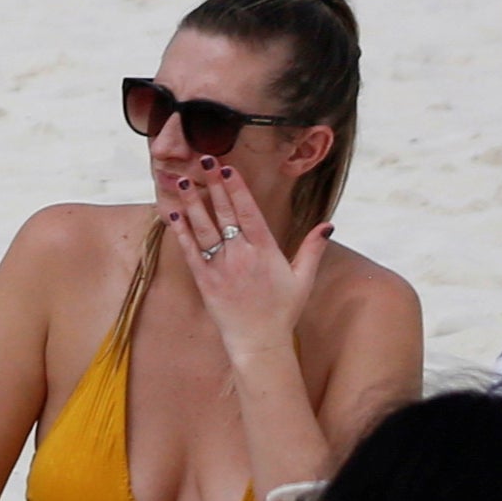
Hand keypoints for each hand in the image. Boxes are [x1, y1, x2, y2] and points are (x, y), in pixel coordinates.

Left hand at [162, 152, 327, 360]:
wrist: (259, 341)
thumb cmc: (282, 310)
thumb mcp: (303, 279)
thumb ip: (312, 249)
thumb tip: (328, 224)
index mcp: (265, 252)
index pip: (249, 212)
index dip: (238, 189)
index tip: (228, 168)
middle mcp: (241, 256)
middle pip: (224, 213)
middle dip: (214, 185)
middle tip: (203, 159)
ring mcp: (221, 267)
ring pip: (203, 228)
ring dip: (192, 203)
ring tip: (183, 180)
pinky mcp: (204, 280)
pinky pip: (189, 251)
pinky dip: (180, 232)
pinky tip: (173, 213)